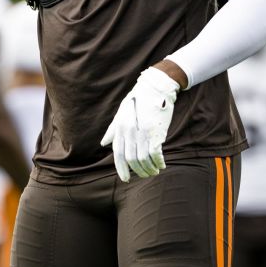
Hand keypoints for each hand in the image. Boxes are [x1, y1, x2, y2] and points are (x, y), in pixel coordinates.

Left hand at [100, 67, 179, 181]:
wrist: (155, 88)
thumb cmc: (138, 100)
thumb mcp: (121, 113)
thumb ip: (113, 130)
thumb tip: (103, 143)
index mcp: (120, 128)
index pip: (118, 153)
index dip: (121, 168)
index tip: (126, 179)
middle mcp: (129, 132)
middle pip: (131, 159)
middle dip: (139, 170)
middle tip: (145, 175)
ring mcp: (142, 132)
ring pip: (144, 158)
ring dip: (149, 168)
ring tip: (154, 171)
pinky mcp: (155, 132)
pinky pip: (155, 153)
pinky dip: (158, 161)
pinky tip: (161, 165)